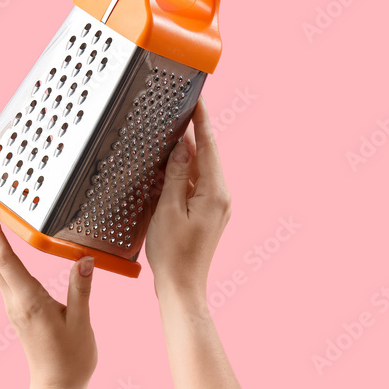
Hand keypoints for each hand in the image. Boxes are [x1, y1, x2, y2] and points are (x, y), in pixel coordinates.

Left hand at [0, 197, 97, 388]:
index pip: (6, 260)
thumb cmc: (71, 359)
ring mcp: (14, 304)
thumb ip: (81, 289)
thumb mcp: (82, 323)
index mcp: (29, 301)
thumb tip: (84, 259)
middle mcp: (15, 300)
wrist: (57, 388)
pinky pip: (1, 273)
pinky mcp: (18, 308)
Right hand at [145, 95, 231, 299]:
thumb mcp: (168, 209)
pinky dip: (182, 174)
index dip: (202, 121)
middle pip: (206, 155)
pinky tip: (168, 170)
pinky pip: (195, 185)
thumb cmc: (173, 254)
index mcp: (214, 192)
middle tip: (178, 111)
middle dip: (192, 134)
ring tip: (169, 136)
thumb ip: (176, 174)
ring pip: (199, 170)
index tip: (197, 99)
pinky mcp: (207, 215)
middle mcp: (220, 197)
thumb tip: (183, 146)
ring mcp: (215, 206)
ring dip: (185, 155)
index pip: (208, 146)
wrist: (182, 289)